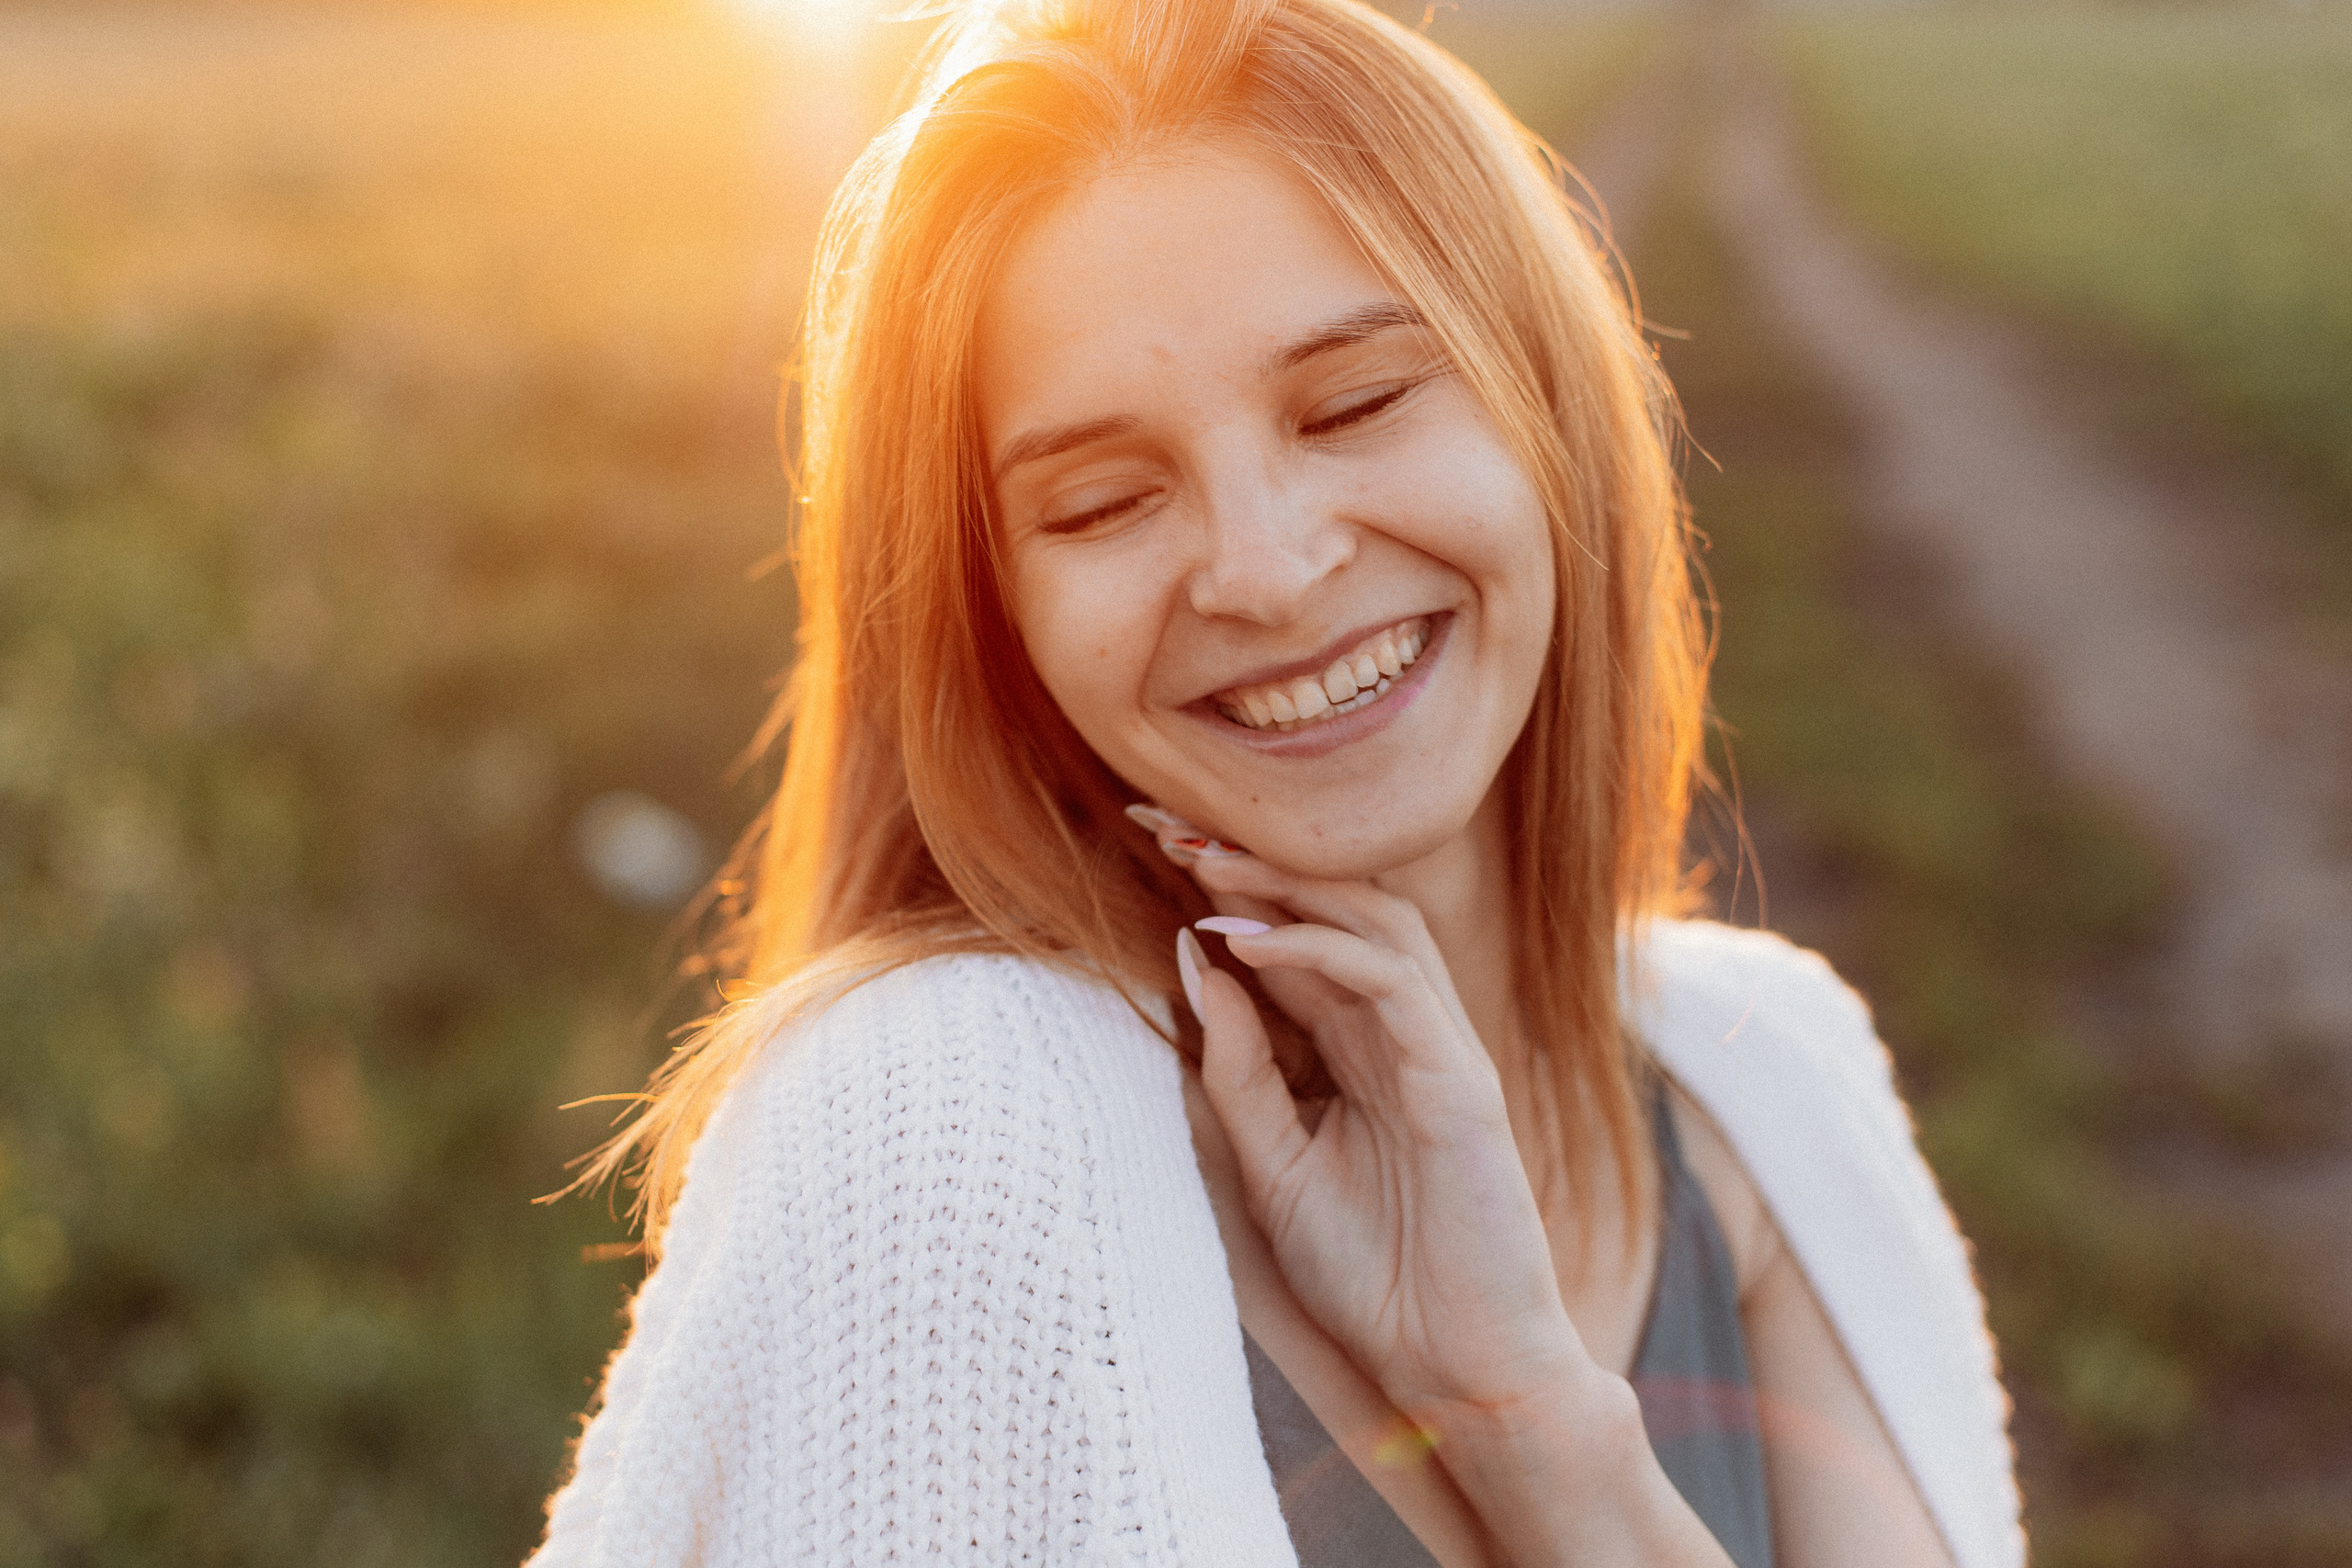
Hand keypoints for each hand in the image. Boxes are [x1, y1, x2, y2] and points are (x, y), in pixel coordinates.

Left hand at [1136, 808, 1586, 1422]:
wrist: (1454, 1373)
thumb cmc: (1372, 1279)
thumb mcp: (1271, 1166)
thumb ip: (1238, 1069)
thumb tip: (1193, 959)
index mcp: (1358, 1049)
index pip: (1295, 934)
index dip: (1226, 882)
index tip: (1145, 841)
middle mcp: (1402, 1033)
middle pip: (1336, 905)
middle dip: (1251, 856)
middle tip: (1164, 821)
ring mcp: (1438, 1048)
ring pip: (1375, 919)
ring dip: (1286, 881)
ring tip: (1201, 860)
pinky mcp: (1462, 1078)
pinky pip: (1393, 982)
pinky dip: (1319, 950)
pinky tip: (1248, 940)